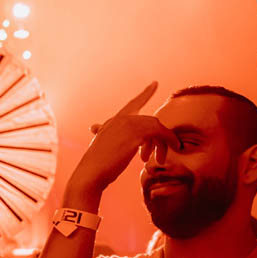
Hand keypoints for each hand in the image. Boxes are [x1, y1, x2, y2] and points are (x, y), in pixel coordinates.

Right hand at [68, 82, 176, 202]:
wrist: (90, 174)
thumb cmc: (95, 167)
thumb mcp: (101, 147)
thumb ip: (105, 136)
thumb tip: (94, 128)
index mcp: (112, 122)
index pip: (132, 104)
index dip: (145, 94)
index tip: (155, 83)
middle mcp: (121, 119)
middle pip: (150, 121)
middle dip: (159, 138)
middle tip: (160, 158)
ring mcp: (128, 124)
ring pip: (156, 126)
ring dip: (163, 143)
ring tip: (162, 160)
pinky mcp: (136, 133)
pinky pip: (160, 133)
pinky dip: (167, 141)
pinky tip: (166, 156)